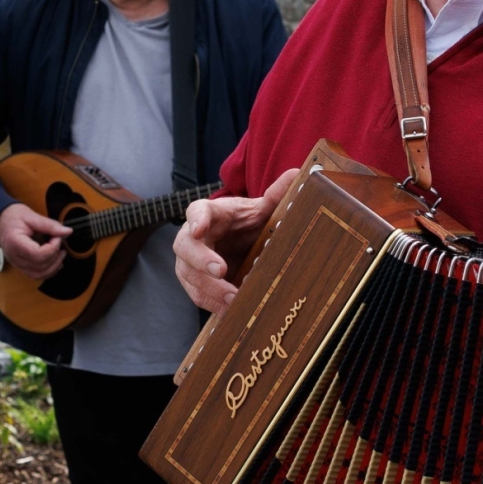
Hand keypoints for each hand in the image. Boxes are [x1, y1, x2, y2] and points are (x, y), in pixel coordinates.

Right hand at [0, 202, 72, 280]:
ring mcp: (17, 264)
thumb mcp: (31, 216)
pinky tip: (55, 262)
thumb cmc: (12, 217)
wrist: (0, 221)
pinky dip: (48, 271)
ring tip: (60, 253)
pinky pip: (36, 275)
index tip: (57, 237)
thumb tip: (67, 232)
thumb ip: (50, 225)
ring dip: (54, 266)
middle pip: (40, 266)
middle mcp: (15, 257)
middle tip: (59, 242)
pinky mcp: (21, 266)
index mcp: (15, 243)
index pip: (37, 254)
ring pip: (39, 274)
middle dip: (55, 256)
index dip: (52, 248)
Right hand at [175, 169, 298, 312]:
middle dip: (201, 260)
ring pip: (189, 275)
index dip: (197, 220)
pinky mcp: (196, 283)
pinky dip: (213, 304)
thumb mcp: (262, 210)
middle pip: (185, 247)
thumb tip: (297, 173)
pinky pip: (198, 295)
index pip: (196, 211)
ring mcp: (190, 262)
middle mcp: (193, 237)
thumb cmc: (247, 223)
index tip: (200, 228)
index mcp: (208, 213)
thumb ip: (276, 195)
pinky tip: (231, 310)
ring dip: (210, 289)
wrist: (241, 243)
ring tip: (234, 299)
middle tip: (221, 270)